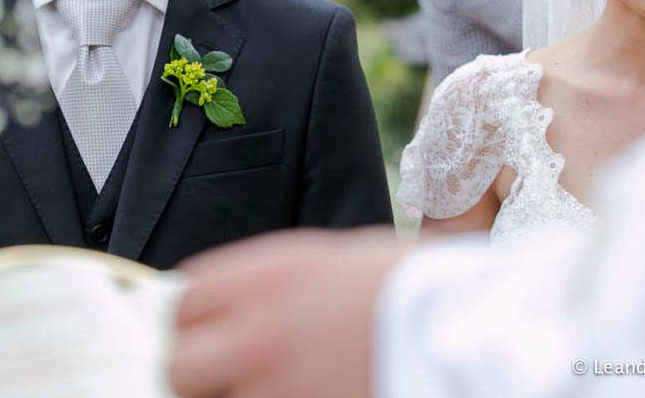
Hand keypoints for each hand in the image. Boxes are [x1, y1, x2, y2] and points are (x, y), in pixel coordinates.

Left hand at [168, 228, 403, 397]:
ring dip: (234, 396)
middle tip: (223, 379)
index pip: (185, 303)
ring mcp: (275, 386)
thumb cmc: (408, 286)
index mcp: (264, 277)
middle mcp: (257, 332)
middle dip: (196, 376)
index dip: (190, 323)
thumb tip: (232, 310)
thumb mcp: (329, 261)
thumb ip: (270, 285)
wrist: (463, 329)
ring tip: (277, 387)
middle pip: (181, 366)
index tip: (205, 335)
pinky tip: (303, 395)